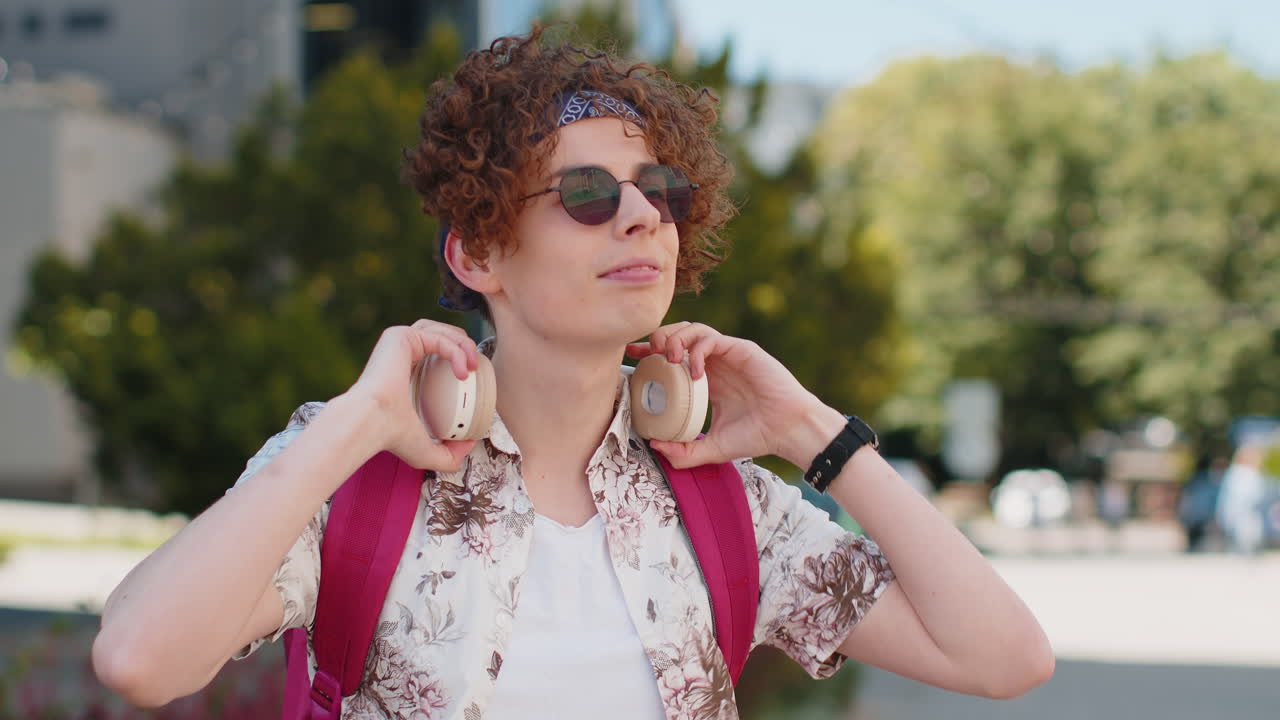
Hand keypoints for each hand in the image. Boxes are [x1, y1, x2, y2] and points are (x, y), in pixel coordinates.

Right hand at [348, 319, 479, 470]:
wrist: (373, 424)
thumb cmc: (392, 436)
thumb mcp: (427, 450)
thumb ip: (449, 453)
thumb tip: (469, 444)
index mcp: (405, 372)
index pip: (436, 352)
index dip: (459, 358)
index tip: (473, 378)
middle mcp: (400, 354)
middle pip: (442, 335)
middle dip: (464, 346)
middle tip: (476, 369)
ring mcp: (398, 342)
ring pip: (441, 330)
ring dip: (464, 345)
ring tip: (473, 367)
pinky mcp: (400, 336)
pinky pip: (439, 337)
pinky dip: (456, 351)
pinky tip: (463, 371)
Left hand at [625, 322, 844, 468]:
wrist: (788, 430)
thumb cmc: (757, 436)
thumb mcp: (713, 448)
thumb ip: (685, 451)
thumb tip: (655, 447)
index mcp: (706, 380)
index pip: (672, 356)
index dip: (649, 352)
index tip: (632, 357)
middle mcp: (714, 363)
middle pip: (678, 335)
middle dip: (658, 338)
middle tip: (646, 354)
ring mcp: (728, 354)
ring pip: (694, 329)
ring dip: (675, 338)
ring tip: (668, 358)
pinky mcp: (741, 349)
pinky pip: (712, 339)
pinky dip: (698, 350)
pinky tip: (696, 371)